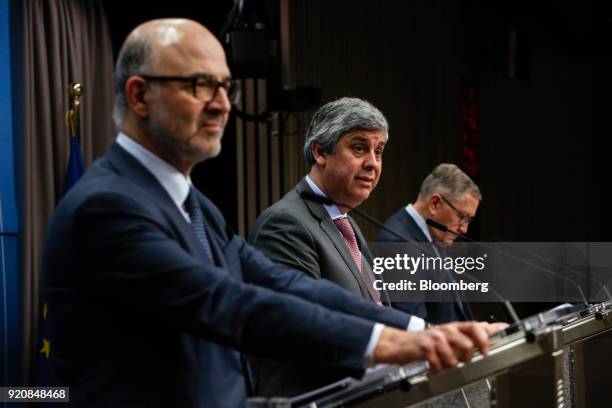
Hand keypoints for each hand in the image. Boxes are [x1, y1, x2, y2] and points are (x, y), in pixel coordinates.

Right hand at [373, 321, 492, 372]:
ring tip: (446, 364)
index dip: (491, 330)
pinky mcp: (425, 346)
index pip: (476, 326)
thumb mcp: (448, 337)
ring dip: (453, 363)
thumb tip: (487, 330)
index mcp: (454, 328)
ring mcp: (436, 337)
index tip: (504, 330)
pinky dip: (438, 368)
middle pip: (470, 335)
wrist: (401, 344)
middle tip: (478, 356)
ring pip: (455, 352)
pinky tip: (434, 366)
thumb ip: (467, 335)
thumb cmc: (427, 343)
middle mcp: (447, 330)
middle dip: (477, 347)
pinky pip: (439, 362)